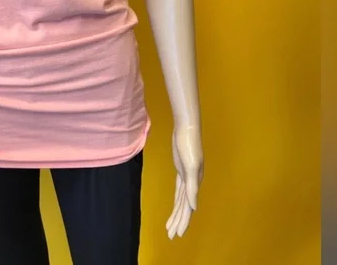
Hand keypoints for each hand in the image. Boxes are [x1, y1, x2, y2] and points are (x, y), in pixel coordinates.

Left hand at [166, 124, 202, 238]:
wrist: (187, 129)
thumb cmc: (189, 145)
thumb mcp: (189, 166)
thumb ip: (192, 187)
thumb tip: (193, 207)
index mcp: (194, 184)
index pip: (188, 208)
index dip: (183, 221)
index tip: (177, 234)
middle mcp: (192, 183)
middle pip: (184, 207)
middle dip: (178, 221)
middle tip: (171, 236)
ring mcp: (187, 177)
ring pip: (181, 200)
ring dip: (177, 213)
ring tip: (170, 226)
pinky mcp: (181, 170)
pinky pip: (179, 190)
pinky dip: (177, 200)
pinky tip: (176, 207)